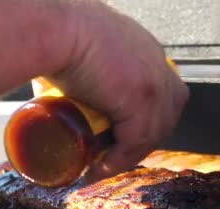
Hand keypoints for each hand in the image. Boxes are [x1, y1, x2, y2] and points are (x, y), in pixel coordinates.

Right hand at [48, 0, 188, 180]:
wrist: (53, 29)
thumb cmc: (56, 34)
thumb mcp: (82, 51)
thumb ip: (83, 69)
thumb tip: (62, 95)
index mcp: (146, 51)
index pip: (162, 94)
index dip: (146, 119)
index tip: (122, 138)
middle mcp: (157, 65)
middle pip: (166, 115)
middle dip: (143, 140)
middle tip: (113, 156)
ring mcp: (153, 83)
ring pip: (152, 133)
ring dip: (127, 156)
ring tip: (100, 167)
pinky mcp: (141, 99)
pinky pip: (136, 142)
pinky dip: (118, 160)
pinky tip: (99, 168)